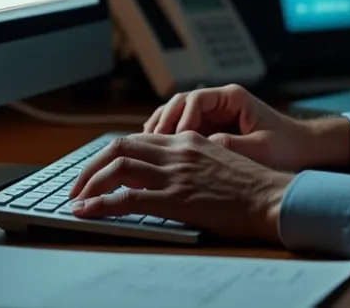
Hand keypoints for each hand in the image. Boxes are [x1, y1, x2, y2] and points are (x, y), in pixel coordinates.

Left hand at [67, 132, 292, 241]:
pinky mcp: (176, 198)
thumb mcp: (220, 162)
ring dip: (89, 183)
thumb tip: (168, 173)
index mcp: (188, 141)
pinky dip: (99, 203)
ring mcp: (176, 173)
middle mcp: (178, 151)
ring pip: (117, 167)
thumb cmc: (253, 188)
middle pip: (120, 146)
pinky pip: (126, 198)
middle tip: (76, 185)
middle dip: (91, 165)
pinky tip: (85, 211)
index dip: (111, 154)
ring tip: (75, 199)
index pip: (138, 139)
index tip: (97, 170)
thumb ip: (192, 161)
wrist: (273, 198)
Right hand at [143, 84, 349, 170]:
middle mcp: (220, 101)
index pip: (195, 99)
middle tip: (150, 143)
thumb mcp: (260, 148)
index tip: (174, 140)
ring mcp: (214, 115)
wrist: (304, 149)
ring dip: (161, 130)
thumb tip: (200, 146)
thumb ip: (231, 146)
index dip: (180, 118)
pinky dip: (169, 140)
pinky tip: (159, 155)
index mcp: (232, 97)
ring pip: (177, 115)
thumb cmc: (287, 146)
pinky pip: (183, 130)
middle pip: (179, 103)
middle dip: (163, 122)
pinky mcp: (212, 129)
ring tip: (148, 148)